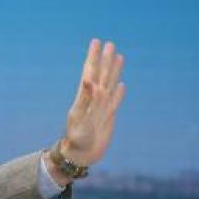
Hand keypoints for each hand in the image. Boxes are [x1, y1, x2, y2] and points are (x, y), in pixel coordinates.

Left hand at [58, 38, 126, 171]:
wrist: (79, 156)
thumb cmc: (77, 140)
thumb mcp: (79, 119)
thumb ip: (85, 99)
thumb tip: (88, 79)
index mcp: (84, 98)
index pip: (89, 72)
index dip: (93, 58)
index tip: (96, 42)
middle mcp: (93, 101)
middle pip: (101, 75)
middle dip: (104, 60)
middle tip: (109, 43)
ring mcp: (101, 108)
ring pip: (109, 85)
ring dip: (113, 71)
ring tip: (118, 57)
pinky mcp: (107, 118)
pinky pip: (115, 102)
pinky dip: (119, 93)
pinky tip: (122, 86)